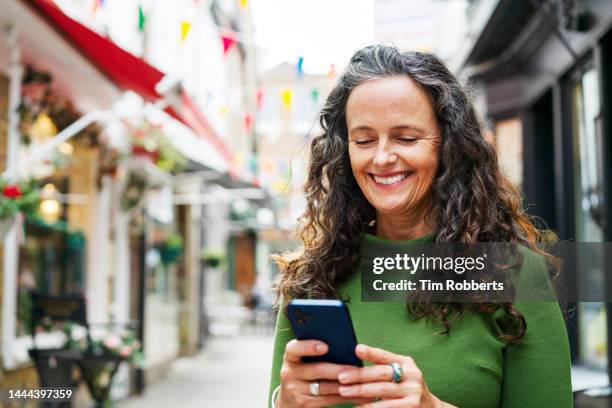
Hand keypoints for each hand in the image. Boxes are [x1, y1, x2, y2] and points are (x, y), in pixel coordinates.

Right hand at [277, 339, 371, 407]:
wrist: (289, 400)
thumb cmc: (302, 373)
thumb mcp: (302, 361)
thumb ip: (315, 352)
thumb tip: (344, 344)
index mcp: (290, 357)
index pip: (294, 348)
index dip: (309, 347)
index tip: (325, 346)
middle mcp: (289, 373)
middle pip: (317, 370)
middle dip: (338, 369)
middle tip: (356, 368)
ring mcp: (295, 390)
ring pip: (325, 387)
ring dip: (345, 384)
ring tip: (361, 381)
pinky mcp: (303, 404)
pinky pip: (328, 400)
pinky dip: (344, 396)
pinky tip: (356, 394)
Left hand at [336, 344, 455, 407]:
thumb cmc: (406, 388)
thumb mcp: (401, 373)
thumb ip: (384, 366)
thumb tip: (355, 356)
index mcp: (407, 363)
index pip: (386, 356)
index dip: (372, 352)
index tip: (356, 349)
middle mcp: (412, 376)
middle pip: (382, 373)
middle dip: (360, 375)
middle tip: (341, 377)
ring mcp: (413, 393)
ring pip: (382, 391)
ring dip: (361, 392)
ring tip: (344, 392)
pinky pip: (387, 407)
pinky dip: (371, 407)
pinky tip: (358, 407)